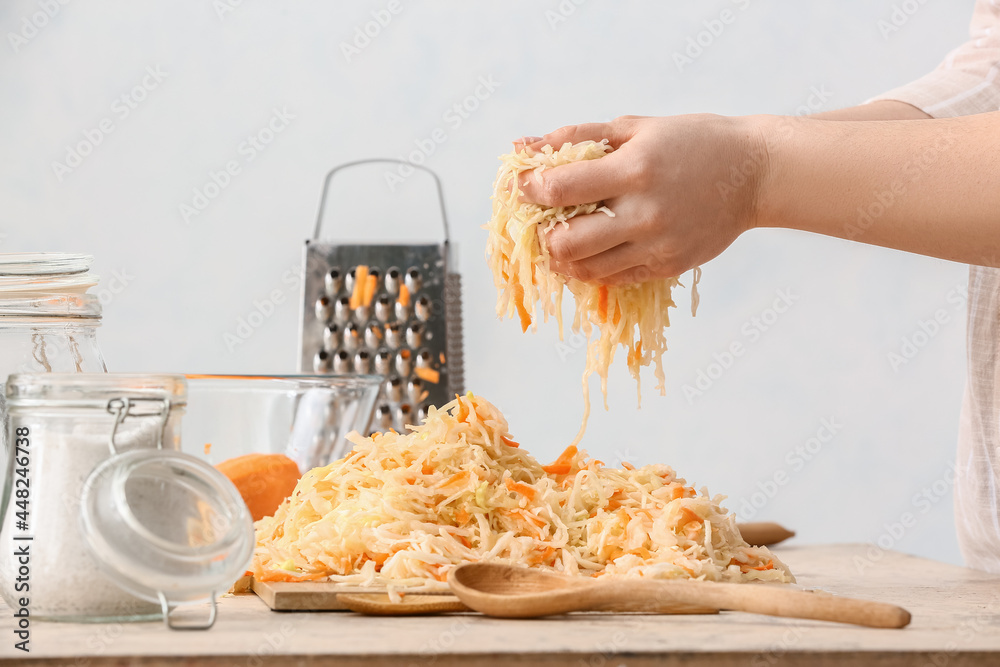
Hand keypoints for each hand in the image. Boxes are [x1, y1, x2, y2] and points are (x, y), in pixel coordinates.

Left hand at [516, 114, 767, 283]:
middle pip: (566, 241)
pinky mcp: (668, 266)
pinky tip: (592, 249)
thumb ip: (577, 136)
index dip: (530, 189)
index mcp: (635, 169)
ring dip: (563, 256)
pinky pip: (614, 278)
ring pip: (586, 268)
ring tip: (562, 237)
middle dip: (542, 233)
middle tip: (542, 220)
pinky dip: (593, 267)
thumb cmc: (693, 142)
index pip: (560, 189)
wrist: (754, 174)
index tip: (524, 186)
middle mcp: (645, 213)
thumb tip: (523, 146)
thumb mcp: (636, 126)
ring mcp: (657, 245)